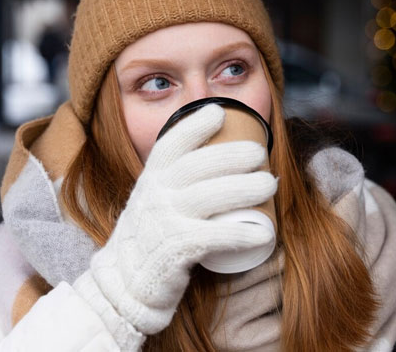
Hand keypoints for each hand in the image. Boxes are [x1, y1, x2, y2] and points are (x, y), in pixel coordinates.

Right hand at [80, 104, 276, 334]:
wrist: (124, 283)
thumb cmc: (150, 236)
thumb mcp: (154, 198)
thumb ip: (174, 178)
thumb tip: (215, 151)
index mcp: (151, 178)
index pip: (171, 144)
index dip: (194, 125)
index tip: (219, 112)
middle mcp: (155, 195)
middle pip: (199, 166)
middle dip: (233, 155)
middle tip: (260, 155)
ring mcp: (164, 222)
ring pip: (210, 196)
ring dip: (246, 188)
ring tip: (271, 185)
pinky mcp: (175, 251)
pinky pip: (214, 237)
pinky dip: (242, 234)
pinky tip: (264, 232)